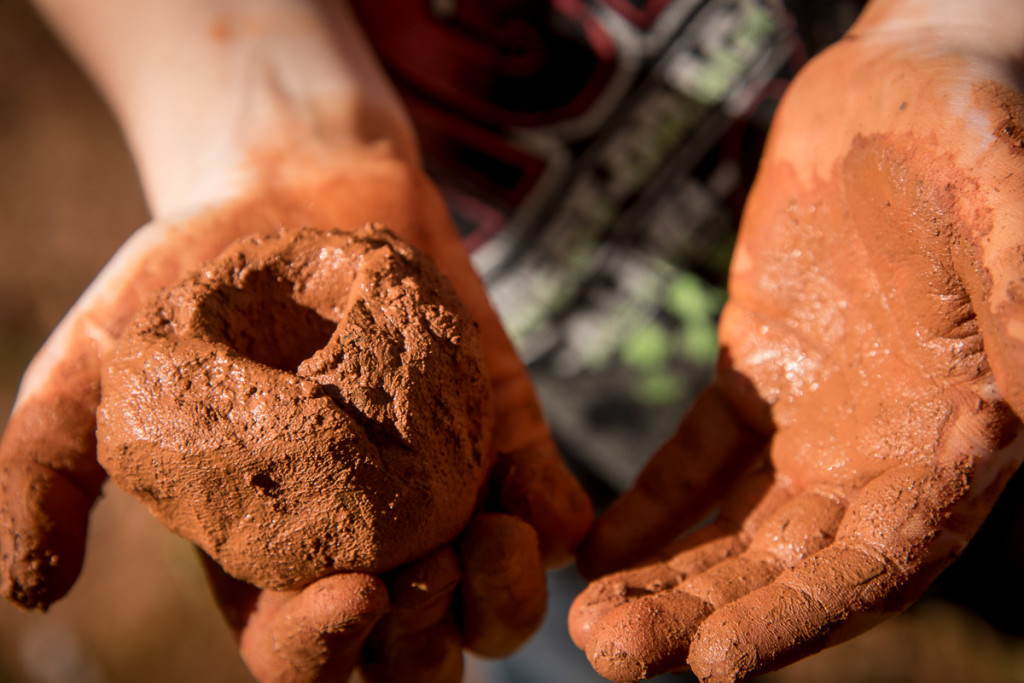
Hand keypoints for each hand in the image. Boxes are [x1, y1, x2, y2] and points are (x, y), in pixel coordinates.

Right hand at [0, 1, 591, 678]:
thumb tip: (27, 587)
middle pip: (406, 648)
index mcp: (269, 554)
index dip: (321, 652)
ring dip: (501, 600)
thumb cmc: (185, 277)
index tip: (350, 598)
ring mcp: (441, 494)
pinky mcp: (502, 437)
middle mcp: (362, 540)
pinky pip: (547, 506)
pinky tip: (540, 505)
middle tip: (424, 579)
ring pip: (488, 600)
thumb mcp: (98, 368)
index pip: (296, 649)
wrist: (289, 184)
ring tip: (494, 542)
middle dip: (422, 642)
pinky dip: (554, 522)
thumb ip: (50, 468)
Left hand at [570, 5, 1023, 680]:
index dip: (801, 618)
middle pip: (790, 564)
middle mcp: (883, 451)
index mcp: (955, 438)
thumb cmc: (970, 138)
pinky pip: (697, 456)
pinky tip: (598, 546)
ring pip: (737, 526)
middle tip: (612, 656)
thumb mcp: (1009, 210)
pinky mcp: (755, 374)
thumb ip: (1021, 303)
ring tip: (593, 626)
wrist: (899, 88)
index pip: (878, 561)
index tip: (713, 664)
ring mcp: (815, 419)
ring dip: (670, 578)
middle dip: (707, 615)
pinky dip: (651, 504)